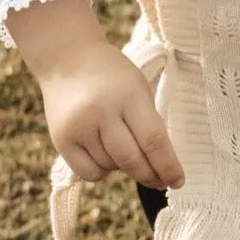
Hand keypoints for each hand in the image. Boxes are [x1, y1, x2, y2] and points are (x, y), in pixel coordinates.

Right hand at [36, 40, 185, 189]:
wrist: (66, 59)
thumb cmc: (111, 75)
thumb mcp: (138, 89)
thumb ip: (149, 124)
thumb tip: (159, 166)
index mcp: (128, 96)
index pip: (153, 141)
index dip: (168, 166)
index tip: (178, 181)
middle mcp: (101, 112)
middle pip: (132, 160)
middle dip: (150, 176)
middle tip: (159, 181)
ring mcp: (78, 127)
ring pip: (111, 168)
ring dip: (123, 168)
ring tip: (123, 148)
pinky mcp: (61, 140)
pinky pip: (88, 173)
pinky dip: (101, 171)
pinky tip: (104, 156)